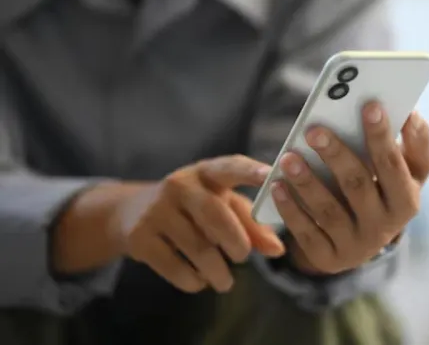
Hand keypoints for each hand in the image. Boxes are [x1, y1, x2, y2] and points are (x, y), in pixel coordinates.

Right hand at [114, 155, 284, 292]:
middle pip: (215, 214)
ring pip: (197, 247)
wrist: (128, 212)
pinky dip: (193, 280)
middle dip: (236, 241)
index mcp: (206, 172)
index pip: (230, 167)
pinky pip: (174, 266)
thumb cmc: (191, 208)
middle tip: (242, 258)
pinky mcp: (139, 237)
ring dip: (217, 271)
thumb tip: (278, 250)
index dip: (250, 170)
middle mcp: (179, 185)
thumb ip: (252, 225)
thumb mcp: (221, 205)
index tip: (270, 174)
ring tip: (225, 282)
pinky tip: (199, 281)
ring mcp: (156, 210)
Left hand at [270, 103, 428, 274]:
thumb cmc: (384, 188)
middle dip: (337, 155)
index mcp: (408, 199)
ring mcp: (358, 245)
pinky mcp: (330, 258)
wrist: (363, 238)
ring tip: (289, 158)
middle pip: (360, 185)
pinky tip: (278, 186)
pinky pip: (307, 233)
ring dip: (307, 182)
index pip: (397, 165)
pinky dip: (291, 209)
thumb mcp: (405, 170)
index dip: (385, 137)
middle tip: (314, 130)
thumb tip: (409, 111)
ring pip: (329, 210)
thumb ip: (413, 141)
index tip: (370, 106)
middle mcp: (387, 226)